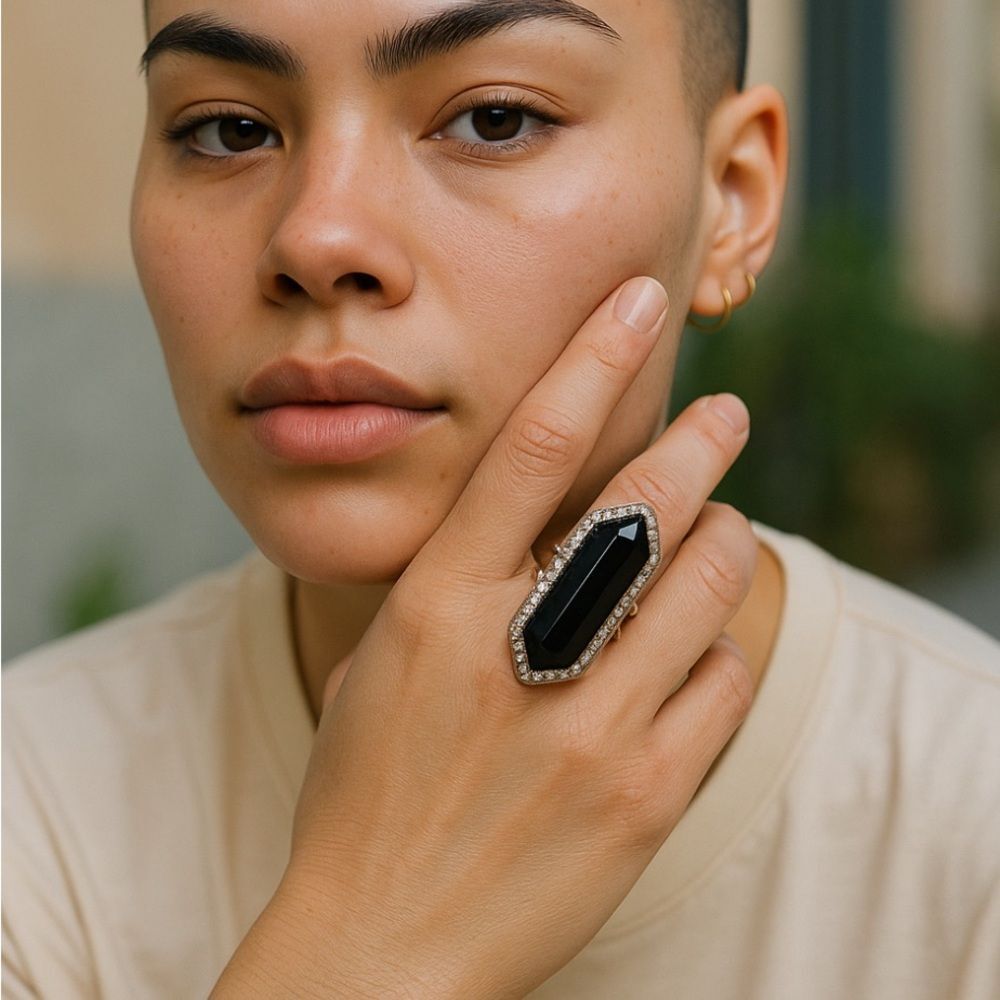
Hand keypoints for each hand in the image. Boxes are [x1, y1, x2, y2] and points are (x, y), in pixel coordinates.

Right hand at [212, 277, 756, 997]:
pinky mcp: (646, 796)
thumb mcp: (378, 675)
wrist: (379, 951)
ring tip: (721, 525)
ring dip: (719, 539)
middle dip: (695, 443)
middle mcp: (515, 654)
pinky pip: (722, 683)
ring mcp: (589, 728)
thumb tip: (522, 544)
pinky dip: (721, 647)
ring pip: (702, 585)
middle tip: (722, 412)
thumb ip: (448, 602)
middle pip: (641, 507)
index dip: (589, 360)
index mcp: (434, 610)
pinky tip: (704, 643)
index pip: (527, 450)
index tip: (637, 304)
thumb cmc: (362, 800)